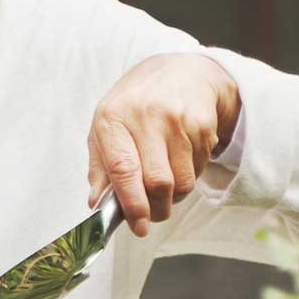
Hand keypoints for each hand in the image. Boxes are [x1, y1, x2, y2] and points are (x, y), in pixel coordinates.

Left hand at [86, 52, 239, 236]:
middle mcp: (145, 117)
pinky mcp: (203, 124)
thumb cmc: (134, 106)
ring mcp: (177, 119)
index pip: (123, 169)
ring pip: (182, 181)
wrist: (179, 72)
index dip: (132, 204)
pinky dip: (188, 177)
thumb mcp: (105, 127)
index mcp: (112, 118)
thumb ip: (99, 166)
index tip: (136, 226)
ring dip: (173, 197)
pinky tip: (179, 162)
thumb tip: (96, 203)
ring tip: (164, 189)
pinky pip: (198, 169)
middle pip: (157, 182)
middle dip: (155, 209)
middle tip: (151, 216)